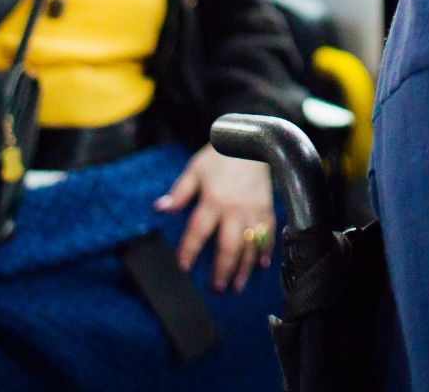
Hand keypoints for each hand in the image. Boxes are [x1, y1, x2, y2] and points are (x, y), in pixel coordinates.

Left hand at [155, 143, 274, 292]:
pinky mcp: (267, 209)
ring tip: (237, 285)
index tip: (184, 267)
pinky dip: (266, 251)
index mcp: (213, 200)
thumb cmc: (221, 156)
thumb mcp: (195, 169)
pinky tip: (262, 265)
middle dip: (222, 269)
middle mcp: (234, 210)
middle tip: (217, 288)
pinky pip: (268, 235)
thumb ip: (180, 192)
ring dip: (244, 268)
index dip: (189, 250)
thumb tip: (160, 207)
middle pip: (228, 246)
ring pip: (249, 246)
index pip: (198, 231)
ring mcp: (253, 211)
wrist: (253, 141)